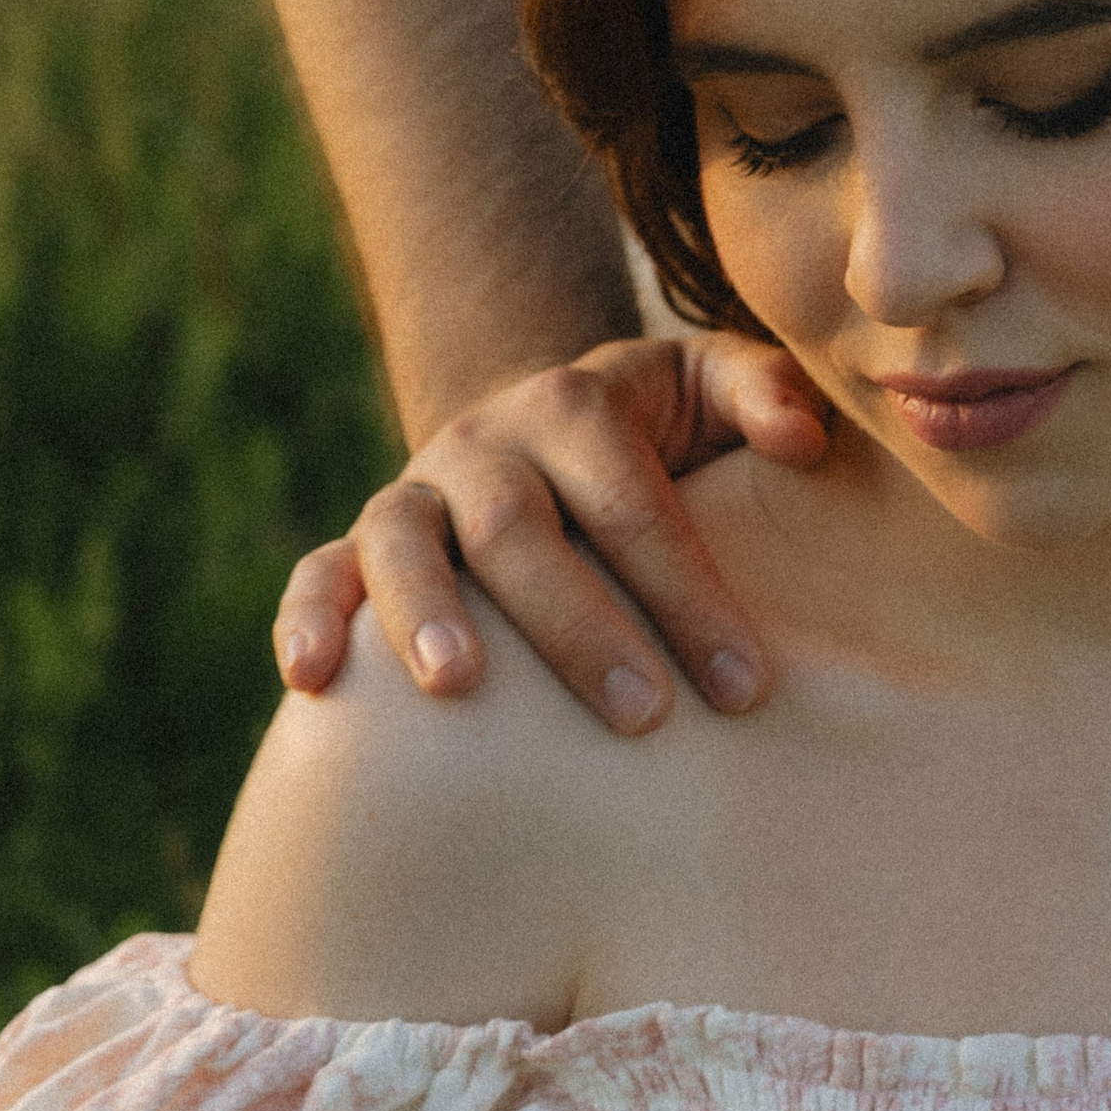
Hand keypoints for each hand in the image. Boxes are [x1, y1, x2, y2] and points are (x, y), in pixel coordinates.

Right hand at [271, 333, 834, 728]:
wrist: (552, 439)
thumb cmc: (665, 440)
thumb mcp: (714, 395)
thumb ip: (765, 394)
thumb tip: (803, 440)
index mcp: (577, 408)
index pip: (633, 503)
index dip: (688, 593)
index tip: (746, 685)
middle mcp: (486, 445)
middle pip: (520, 529)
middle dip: (582, 627)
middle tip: (645, 716)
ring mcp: (417, 493)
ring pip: (403, 541)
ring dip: (427, 611)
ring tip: (458, 686)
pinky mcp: (362, 546)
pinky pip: (320, 573)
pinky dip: (307, 619)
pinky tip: (312, 681)